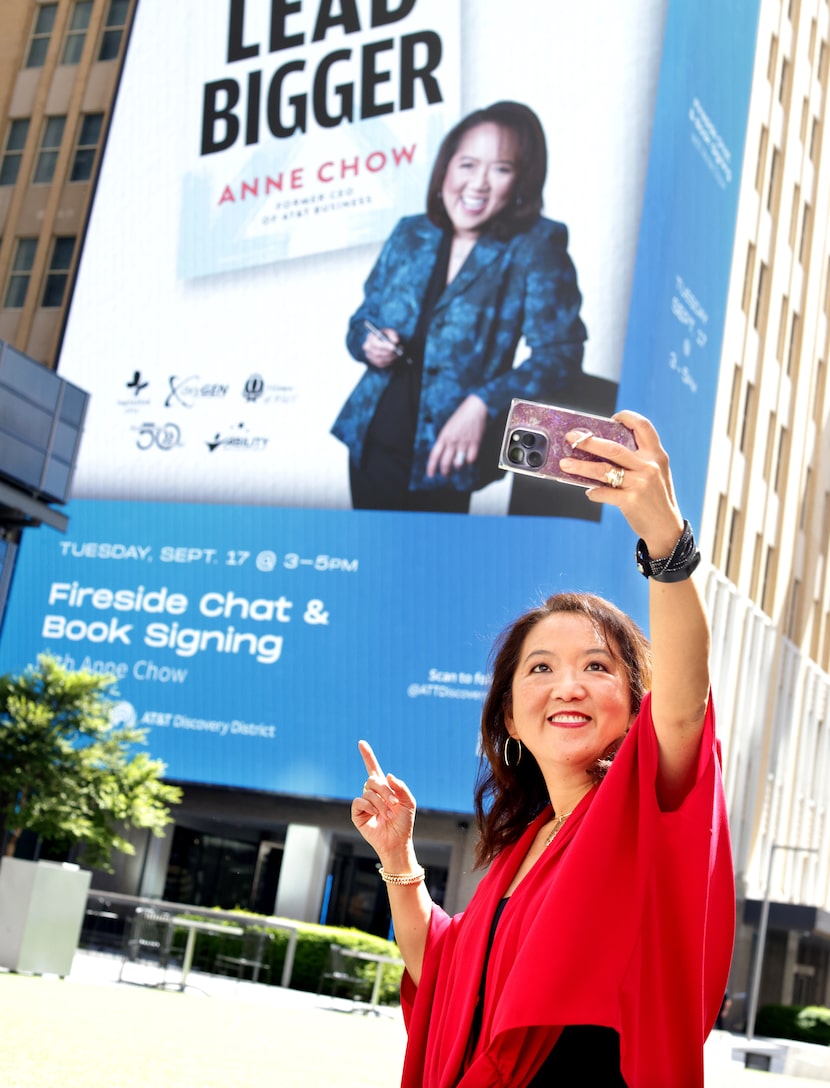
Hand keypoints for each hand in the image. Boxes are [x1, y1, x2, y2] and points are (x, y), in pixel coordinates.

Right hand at [351, 740, 416, 866]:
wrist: (397, 841)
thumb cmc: (404, 822)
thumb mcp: (408, 802)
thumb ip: (401, 786)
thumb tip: (387, 775)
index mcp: (384, 788)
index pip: (373, 768)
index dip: (367, 756)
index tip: (361, 743)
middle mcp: (372, 793)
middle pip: (373, 780)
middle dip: (385, 791)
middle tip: (394, 803)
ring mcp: (364, 803)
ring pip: (368, 792)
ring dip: (380, 803)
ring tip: (387, 814)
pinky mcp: (357, 814)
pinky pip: (359, 801)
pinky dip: (369, 806)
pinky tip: (375, 815)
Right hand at [362, 327, 400, 368]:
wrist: (383, 342)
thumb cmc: (386, 336)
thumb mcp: (390, 332)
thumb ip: (393, 335)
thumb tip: (395, 341)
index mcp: (370, 337)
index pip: (376, 343)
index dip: (385, 346)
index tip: (393, 347)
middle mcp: (367, 347)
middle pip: (377, 352)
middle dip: (388, 353)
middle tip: (397, 352)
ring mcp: (369, 355)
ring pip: (380, 359)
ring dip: (390, 358)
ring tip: (396, 355)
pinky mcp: (373, 361)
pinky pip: (381, 364)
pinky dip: (388, 362)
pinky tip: (393, 358)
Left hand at [426, 395, 487, 477]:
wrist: (475, 408)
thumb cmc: (461, 416)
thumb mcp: (448, 427)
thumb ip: (445, 440)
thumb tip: (444, 454)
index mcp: (443, 436)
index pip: (434, 455)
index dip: (431, 467)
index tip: (430, 475)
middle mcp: (452, 441)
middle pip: (445, 463)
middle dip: (445, 472)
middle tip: (445, 474)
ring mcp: (463, 443)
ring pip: (458, 464)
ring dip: (458, 467)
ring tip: (458, 465)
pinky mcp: (475, 444)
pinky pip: (471, 459)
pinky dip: (470, 461)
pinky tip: (469, 458)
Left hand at [558, 410, 683, 555]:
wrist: (666, 527)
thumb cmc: (655, 498)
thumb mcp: (655, 473)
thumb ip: (638, 460)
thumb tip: (603, 450)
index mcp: (656, 455)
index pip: (643, 427)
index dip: (628, 418)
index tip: (613, 417)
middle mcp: (649, 466)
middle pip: (613, 448)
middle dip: (589, 441)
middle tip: (571, 438)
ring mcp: (640, 483)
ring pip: (603, 469)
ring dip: (581, 466)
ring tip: (565, 464)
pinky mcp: (631, 501)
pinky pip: (604, 492)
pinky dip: (593, 492)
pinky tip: (589, 492)